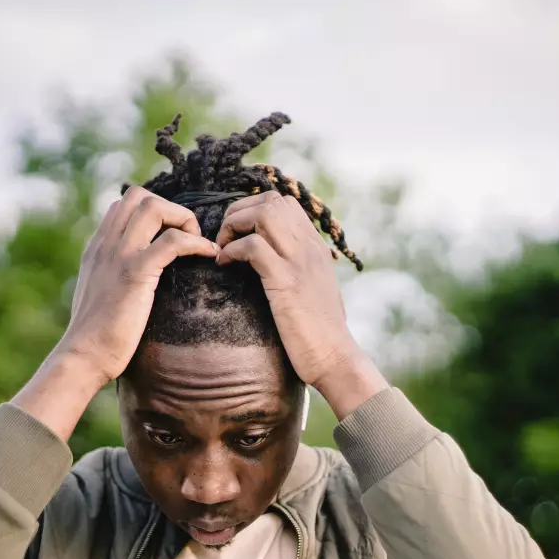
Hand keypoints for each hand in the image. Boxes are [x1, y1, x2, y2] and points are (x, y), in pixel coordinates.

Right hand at [11, 188, 217, 441]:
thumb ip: (110, 277)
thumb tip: (130, 280)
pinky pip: (172, 241)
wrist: (83, 356)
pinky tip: (208, 255)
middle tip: (186, 238)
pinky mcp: (135, 273)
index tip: (171, 236)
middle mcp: (106, 244)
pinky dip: (196, 243)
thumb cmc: (95, 337)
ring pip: (154, 207)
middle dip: (170, 208)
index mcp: (97, 248)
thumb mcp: (99, 295)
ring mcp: (119, 255)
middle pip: (139, 196)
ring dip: (183, 219)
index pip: (123, 205)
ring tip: (197, 243)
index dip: (153, 211)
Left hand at [214, 191, 387, 416]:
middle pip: (271, 200)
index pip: (284, 203)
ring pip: (263, 214)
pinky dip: (232, 250)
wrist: (335, 358)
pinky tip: (224, 265)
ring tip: (223, 249)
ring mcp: (299, 261)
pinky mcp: (286, 281)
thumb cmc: (318, 333)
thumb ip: (295, 271)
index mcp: (315, 247)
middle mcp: (309, 247)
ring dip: (234, 226)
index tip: (237, 234)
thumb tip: (270, 266)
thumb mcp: (311, 291)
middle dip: (238, 212)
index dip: (252, 209)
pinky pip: (253, 246)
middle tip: (224, 239)